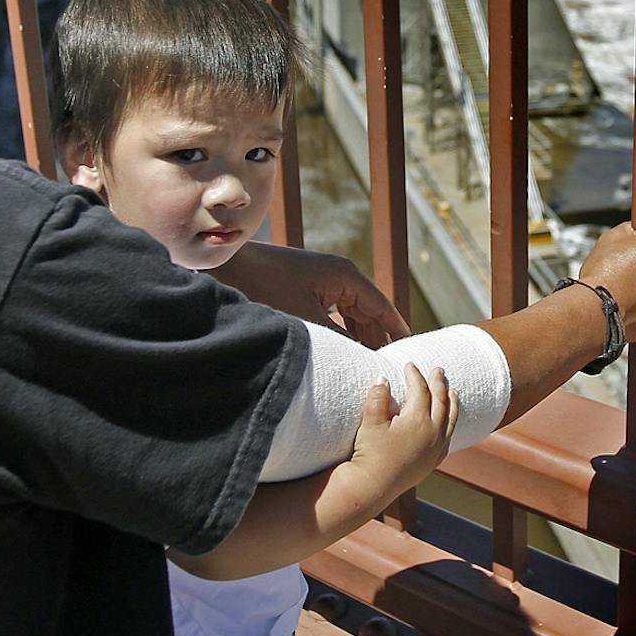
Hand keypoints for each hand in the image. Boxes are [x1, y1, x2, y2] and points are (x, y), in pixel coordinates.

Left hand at [212, 243, 410, 345]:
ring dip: (358, 336)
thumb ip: (337, 341)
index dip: (397, 331)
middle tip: (387, 367)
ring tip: (365, 364)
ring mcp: (321, 280)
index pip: (382, 307)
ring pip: (350, 313)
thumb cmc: (266, 288)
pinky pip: (333, 312)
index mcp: (346, 276)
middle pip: (368, 311)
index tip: (409, 353)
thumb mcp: (306, 321)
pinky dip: (340, 331)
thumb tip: (359, 360)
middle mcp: (338, 275)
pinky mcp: (305, 287)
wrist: (226, 267)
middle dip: (378, 338)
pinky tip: (340, 350)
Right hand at [347, 366, 457, 494]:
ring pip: (450, 420)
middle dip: (439, 384)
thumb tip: (383, 379)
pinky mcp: (433, 462)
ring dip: (452, 403)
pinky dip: (450, 426)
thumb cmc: (369, 452)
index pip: (420, 390)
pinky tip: (448, 423)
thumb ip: (378, 397)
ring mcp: (435, 449)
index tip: (409, 365)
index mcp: (418, 420)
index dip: (414, 375)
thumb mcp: (370, 421)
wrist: (372, 486)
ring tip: (454, 392)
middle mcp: (433, 433)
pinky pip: (448, 439)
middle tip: (438, 370)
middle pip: (440, 401)